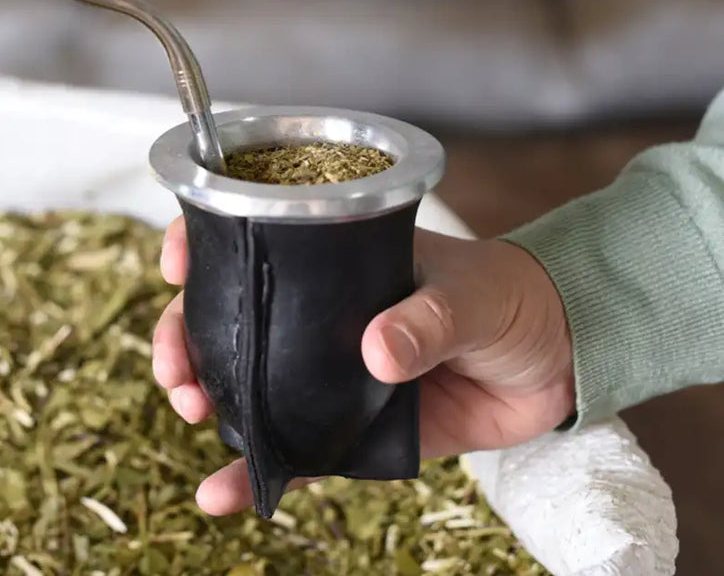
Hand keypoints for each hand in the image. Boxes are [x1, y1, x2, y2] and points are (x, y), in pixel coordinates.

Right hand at [152, 216, 573, 515]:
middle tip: (179, 369)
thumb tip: (377, 352)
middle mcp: (316, 314)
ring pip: (245, 384)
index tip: (179, 266)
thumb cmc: (511, 298)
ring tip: (192, 410)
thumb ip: (427, 320)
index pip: (254, 243)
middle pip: (229, 319)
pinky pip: (293, 452)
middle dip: (185, 338)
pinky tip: (217, 494)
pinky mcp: (348, 429)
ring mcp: (327, 372)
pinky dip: (255, 474)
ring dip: (206, 397)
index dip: (203, 248)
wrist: (557, 361)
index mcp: (336, 262)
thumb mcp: (471, 295)